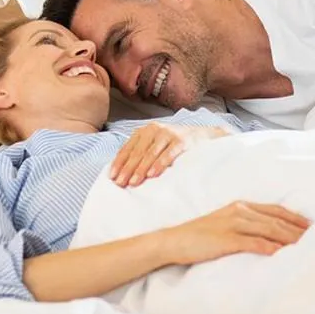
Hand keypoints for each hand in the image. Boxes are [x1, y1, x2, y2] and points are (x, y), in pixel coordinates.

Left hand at [111, 123, 227, 186]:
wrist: (202, 135)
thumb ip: (141, 154)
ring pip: (150, 153)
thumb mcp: (155, 145)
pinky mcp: (181, 140)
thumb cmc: (174, 144)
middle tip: (121, 184)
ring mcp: (168, 134)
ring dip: (141, 169)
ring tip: (134, 182)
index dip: (119, 163)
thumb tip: (122, 173)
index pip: (128, 148)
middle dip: (127, 169)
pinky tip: (152, 175)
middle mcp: (154, 130)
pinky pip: (168, 153)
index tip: (112, 177)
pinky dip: (159, 164)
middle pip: (137, 152)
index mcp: (144, 131)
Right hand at [159, 201, 310, 265]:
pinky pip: (252, 242)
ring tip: (306, 246)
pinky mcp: (226, 238)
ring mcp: (232, 224)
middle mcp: (239, 211)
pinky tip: (281, 253)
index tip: (311, 227)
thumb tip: (267, 237)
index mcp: (240, 206)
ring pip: (268, 229)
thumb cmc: (199, 237)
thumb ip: (244, 226)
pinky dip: (269, 247)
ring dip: (289, 238)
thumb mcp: (224, 225)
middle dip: (297, 229)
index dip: (295, 218)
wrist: (174, 241)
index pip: (275, 210)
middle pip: (276, 219)